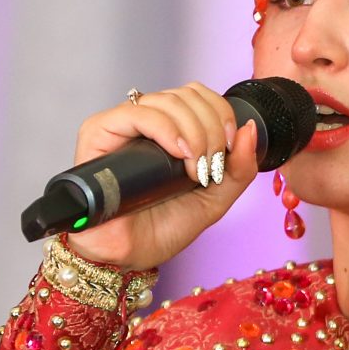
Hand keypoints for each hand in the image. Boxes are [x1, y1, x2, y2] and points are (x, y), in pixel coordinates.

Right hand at [65, 82, 260, 272]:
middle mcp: (146, 122)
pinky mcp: (98, 132)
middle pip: (186, 94)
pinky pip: (136, 113)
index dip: (220, 112)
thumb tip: (250, 128)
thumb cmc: (162, 228)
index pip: (199, 94)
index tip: (229, 147)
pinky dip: (166, 129)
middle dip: (211, 127)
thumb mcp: (215, 198)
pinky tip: (177, 153)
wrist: (128, 255)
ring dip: (193, 131)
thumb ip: (239, 168)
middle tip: (210, 165)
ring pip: (166, 100)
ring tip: (193, 168)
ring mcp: (121, 125)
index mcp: (172, 130)